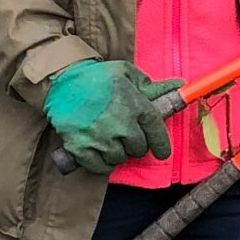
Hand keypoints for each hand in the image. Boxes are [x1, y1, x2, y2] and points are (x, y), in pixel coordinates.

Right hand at [42, 59, 175, 171]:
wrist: (61, 80)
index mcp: (135, 105)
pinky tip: (99, 152)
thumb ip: (151, 85)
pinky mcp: (80, 147)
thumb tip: (178, 86)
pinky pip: (99, 167)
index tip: (161, 152)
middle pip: (138, 148)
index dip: (161, 145)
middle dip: (135, 143)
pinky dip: (101, 163)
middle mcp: (121, 124)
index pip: (157, 133)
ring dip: (116, 152)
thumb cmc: (96, 76)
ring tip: (108, 138)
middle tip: (124, 134)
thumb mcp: (126, 73)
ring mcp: (100, 137)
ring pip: (119, 158)